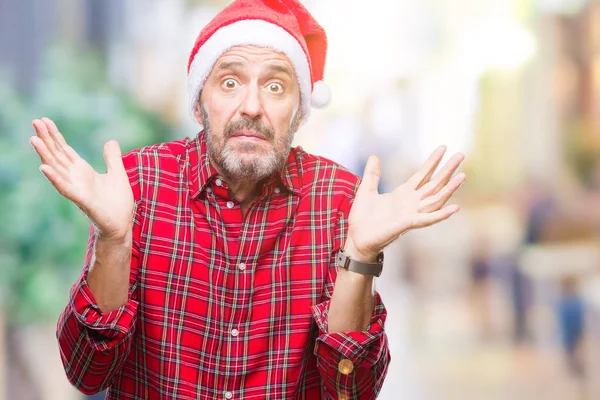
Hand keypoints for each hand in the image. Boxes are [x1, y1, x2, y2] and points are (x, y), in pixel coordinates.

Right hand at [30, 118, 133, 240]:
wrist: (121, 224)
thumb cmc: (118, 202)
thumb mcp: (118, 174)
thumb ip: (112, 158)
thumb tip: (110, 140)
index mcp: (82, 171)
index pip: (64, 150)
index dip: (54, 136)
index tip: (44, 120)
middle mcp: (75, 178)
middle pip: (57, 155)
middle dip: (46, 139)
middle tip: (35, 121)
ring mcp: (76, 189)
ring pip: (56, 168)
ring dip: (45, 154)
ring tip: (33, 139)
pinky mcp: (81, 200)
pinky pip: (65, 188)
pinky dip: (55, 178)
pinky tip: (44, 168)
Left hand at [346, 146, 465, 260]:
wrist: (357, 238)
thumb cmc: (363, 218)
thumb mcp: (366, 190)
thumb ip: (373, 174)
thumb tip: (374, 156)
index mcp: (403, 194)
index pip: (422, 174)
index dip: (433, 161)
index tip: (443, 147)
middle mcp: (411, 203)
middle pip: (434, 183)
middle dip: (447, 170)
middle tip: (461, 154)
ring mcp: (411, 214)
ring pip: (436, 199)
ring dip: (450, 188)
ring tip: (463, 175)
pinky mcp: (407, 224)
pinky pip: (427, 219)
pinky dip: (441, 214)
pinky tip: (455, 207)